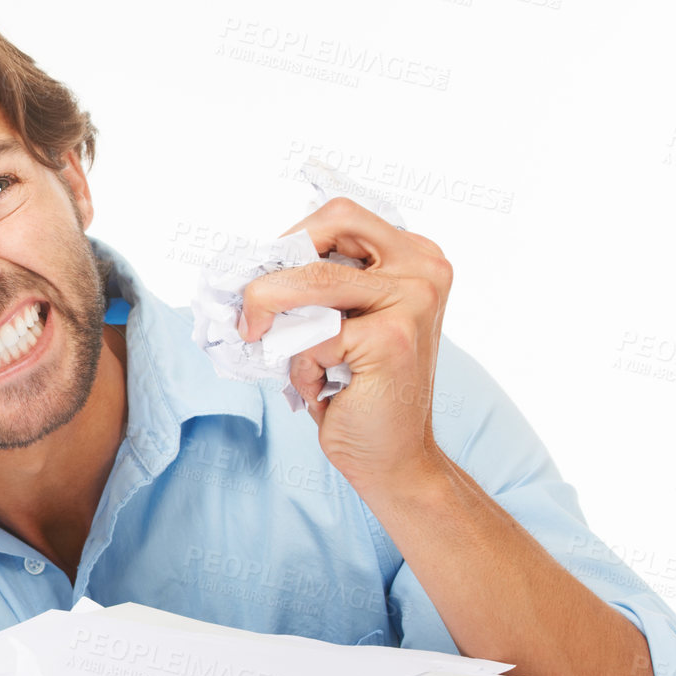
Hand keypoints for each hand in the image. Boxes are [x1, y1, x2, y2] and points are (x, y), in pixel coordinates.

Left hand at [238, 196, 452, 495]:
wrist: (393, 459)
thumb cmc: (357, 389)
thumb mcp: (338, 321)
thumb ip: (316, 283)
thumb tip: (251, 261)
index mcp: (415, 255)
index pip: (339, 215)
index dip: (290, 239)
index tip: (263, 276)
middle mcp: (424, 267)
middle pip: (328, 227)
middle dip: (278, 266)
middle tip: (251, 310)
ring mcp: (414, 298)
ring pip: (311, 281)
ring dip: (277, 320)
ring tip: (283, 355)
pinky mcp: (392, 337)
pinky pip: (313, 337)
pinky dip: (300, 368)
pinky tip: (323, 390)